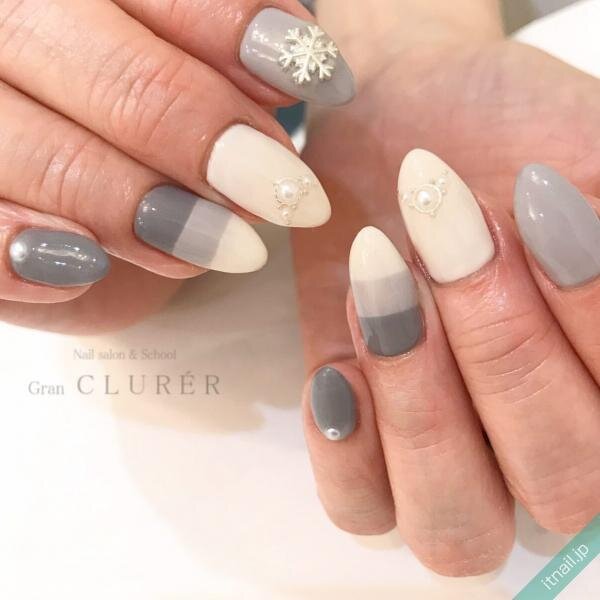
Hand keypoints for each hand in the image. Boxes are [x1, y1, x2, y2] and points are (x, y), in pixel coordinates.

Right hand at [0, 0, 354, 332]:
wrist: (60, 204)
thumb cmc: (129, 130)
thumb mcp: (180, 70)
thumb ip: (221, 56)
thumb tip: (295, 61)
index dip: (241, 31)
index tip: (328, 82)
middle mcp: (8, 34)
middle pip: (116, 80)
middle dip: (208, 139)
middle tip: (288, 196)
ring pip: (47, 155)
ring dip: (143, 207)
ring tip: (232, 249)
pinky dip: (22, 257)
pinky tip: (86, 268)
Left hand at [294, 1, 599, 575]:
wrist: (390, 118)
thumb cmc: (499, 122)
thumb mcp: (589, 146)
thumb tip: (597, 246)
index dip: (593, 312)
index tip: (537, 200)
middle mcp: (543, 432)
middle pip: (563, 485)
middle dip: (505, 351)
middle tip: (447, 232)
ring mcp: (449, 451)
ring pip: (458, 527)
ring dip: (422, 408)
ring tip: (380, 283)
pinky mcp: (362, 440)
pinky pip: (362, 511)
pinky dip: (347, 455)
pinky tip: (337, 370)